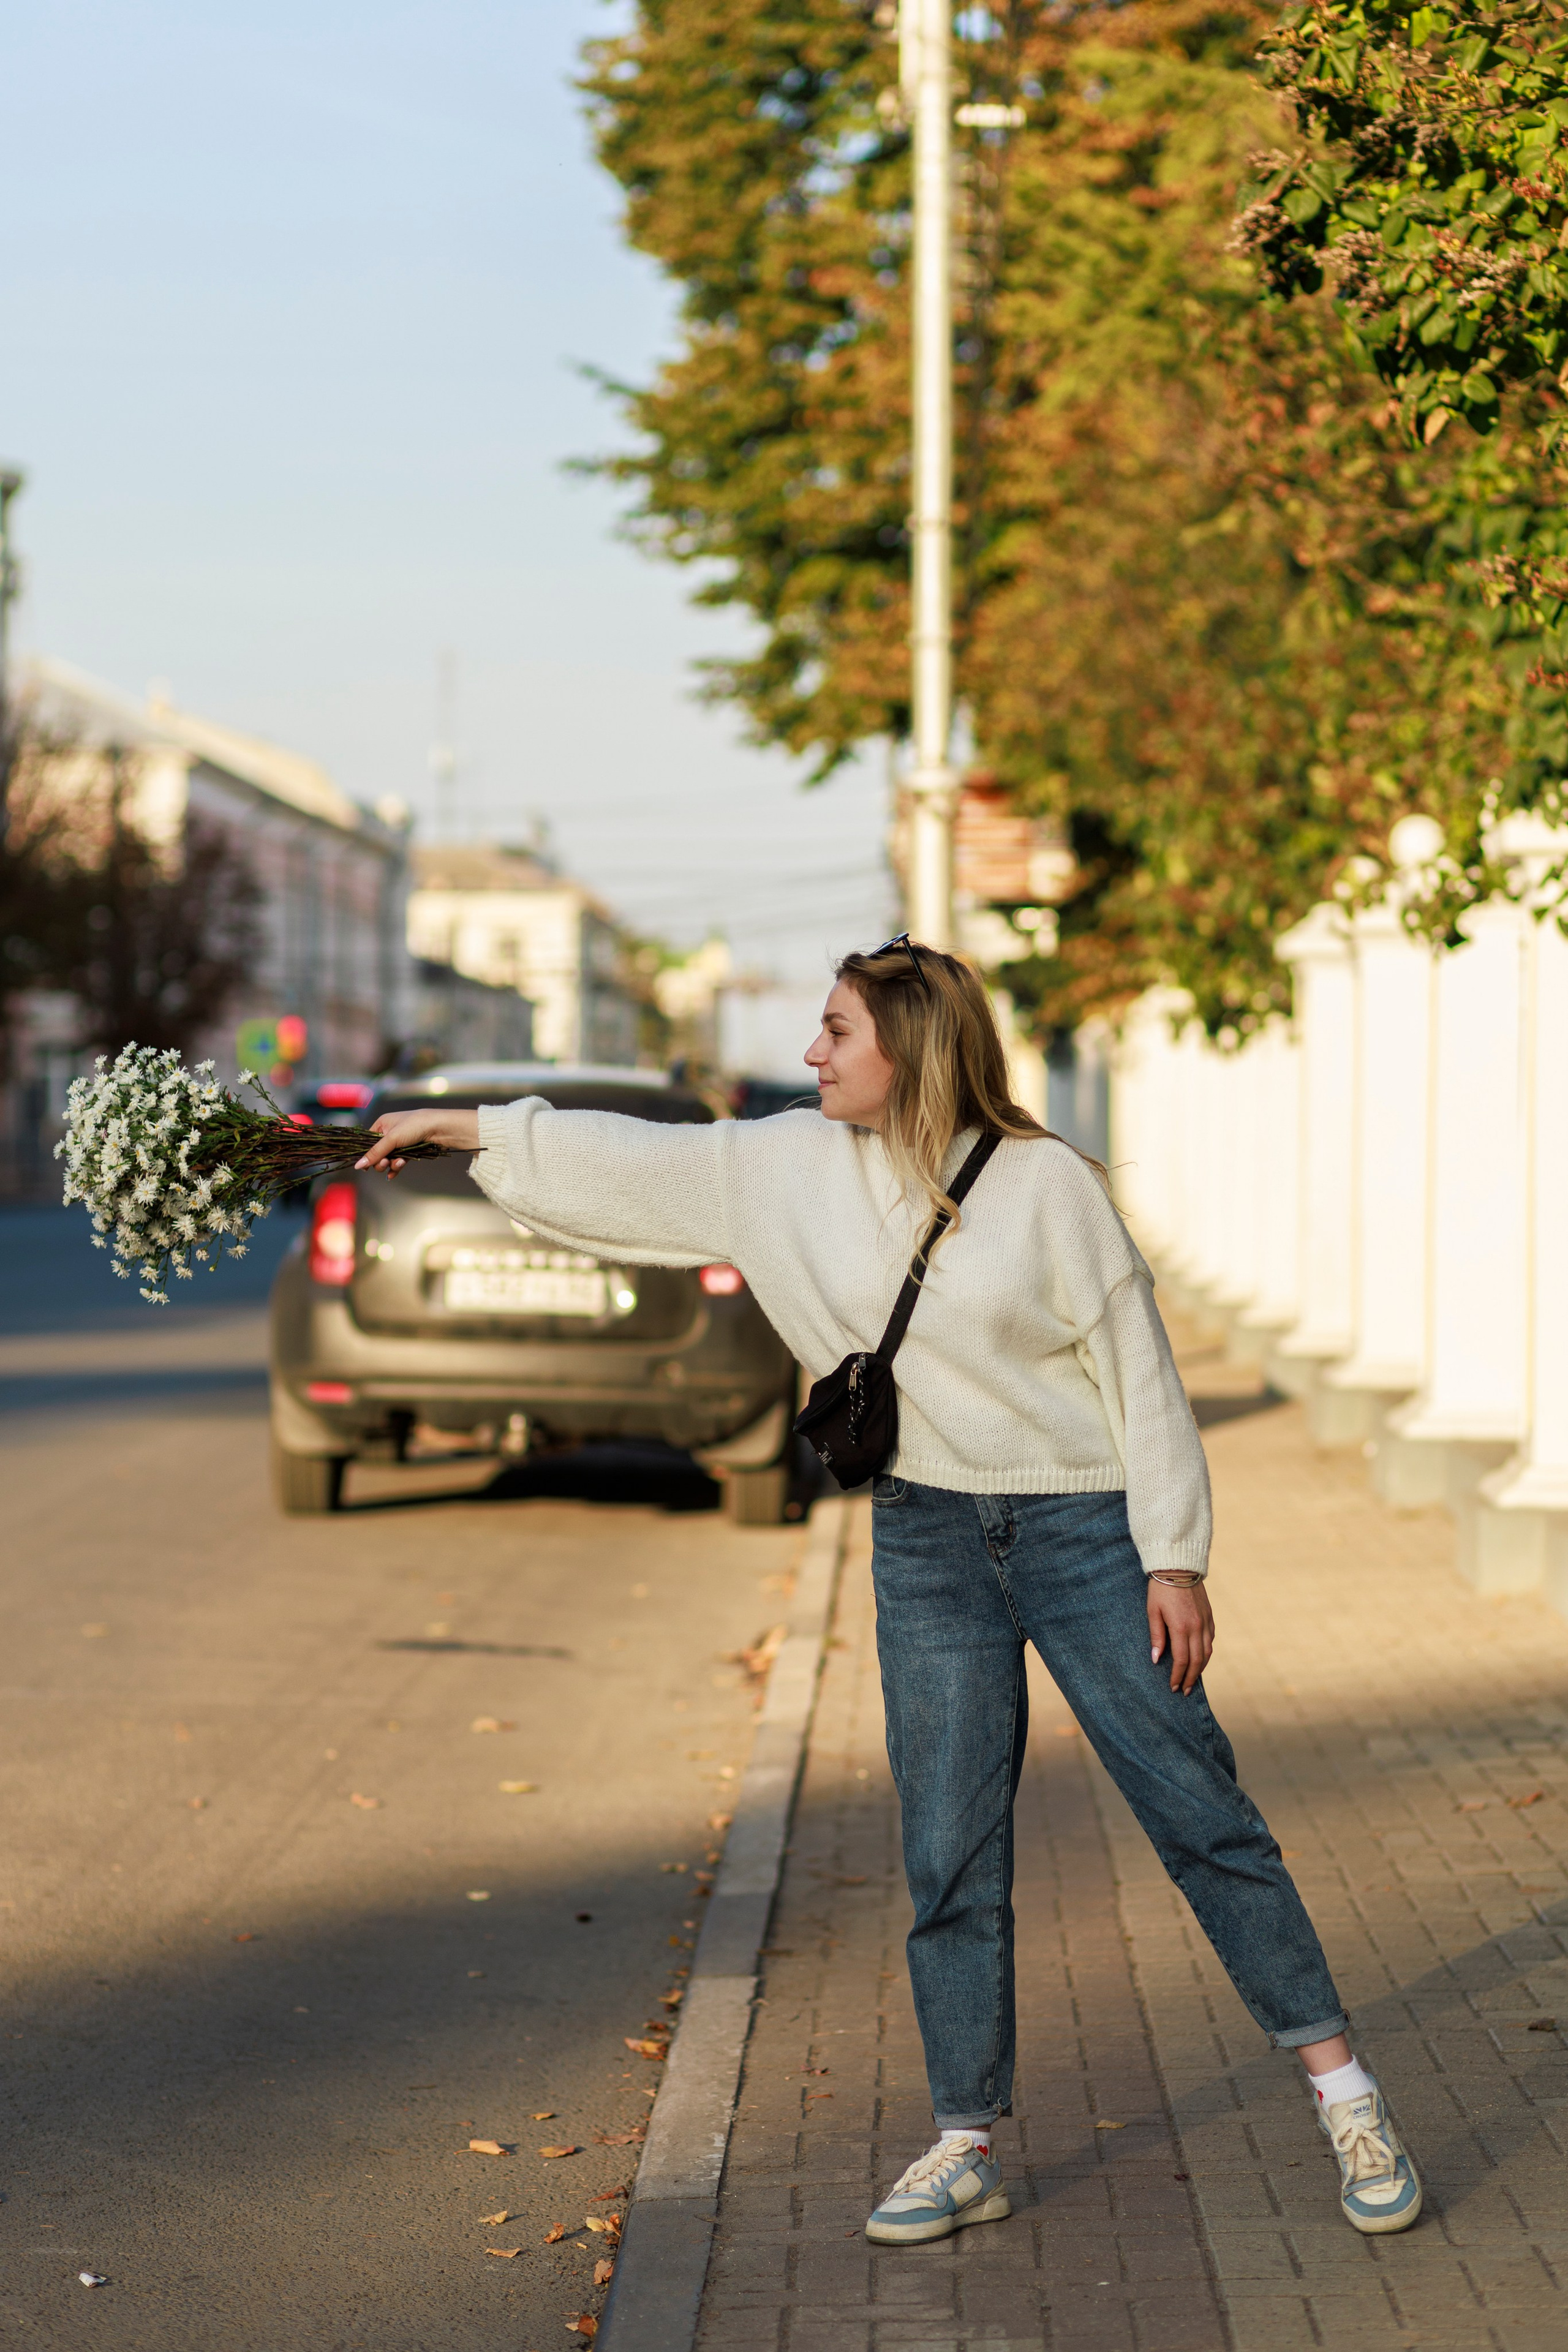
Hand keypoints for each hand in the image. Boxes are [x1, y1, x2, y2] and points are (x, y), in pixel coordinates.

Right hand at [354, 1107, 481, 1174]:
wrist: (439, 1128)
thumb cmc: (414, 1126)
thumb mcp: (392, 1139)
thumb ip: (375, 1152)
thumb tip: (358, 1165)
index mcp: (382, 1124)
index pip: (368, 1141)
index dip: (366, 1154)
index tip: (365, 1166)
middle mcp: (389, 1132)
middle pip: (377, 1153)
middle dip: (380, 1160)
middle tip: (385, 1162)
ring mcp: (400, 1142)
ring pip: (388, 1159)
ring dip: (391, 1163)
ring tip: (399, 1163)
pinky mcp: (409, 1150)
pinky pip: (398, 1162)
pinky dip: (396, 1168)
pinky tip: (393, 1175)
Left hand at [1147, 1578, 1214, 1694]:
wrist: (1179, 1566)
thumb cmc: (1160, 1589)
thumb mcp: (1152, 1612)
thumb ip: (1156, 1636)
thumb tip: (1156, 1659)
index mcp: (1181, 1627)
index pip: (1181, 1660)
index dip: (1178, 1676)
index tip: (1173, 1687)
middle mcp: (1197, 1627)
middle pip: (1197, 1661)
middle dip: (1190, 1678)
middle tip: (1184, 1691)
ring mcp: (1206, 1621)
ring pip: (1207, 1652)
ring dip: (1200, 1668)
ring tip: (1192, 1679)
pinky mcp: (1210, 1615)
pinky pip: (1211, 1639)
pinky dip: (1207, 1652)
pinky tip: (1200, 1658)